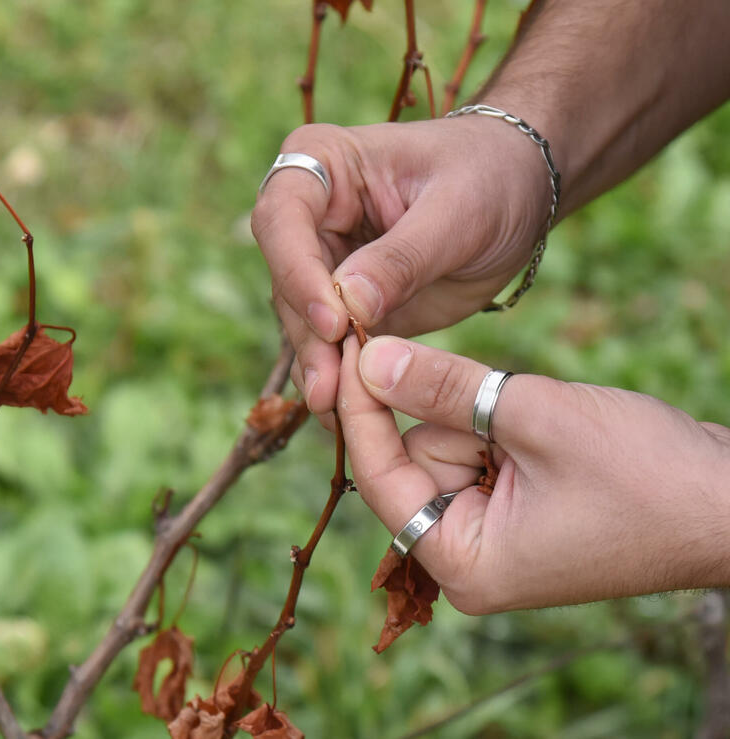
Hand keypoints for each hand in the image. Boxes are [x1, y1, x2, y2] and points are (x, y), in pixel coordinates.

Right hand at [251, 118, 549, 416]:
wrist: (518, 192)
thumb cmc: (490, 177)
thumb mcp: (458, 210)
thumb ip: (403, 256)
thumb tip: (348, 303)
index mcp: (323, 165)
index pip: (282, 217)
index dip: (298, 271)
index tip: (334, 321)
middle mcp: (309, 215)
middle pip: (285, 278)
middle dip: (308, 334)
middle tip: (330, 387)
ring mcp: (322, 262)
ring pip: (300, 320)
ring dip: (318, 364)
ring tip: (337, 410)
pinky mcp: (343, 305)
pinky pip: (328, 344)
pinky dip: (337, 376)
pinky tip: (347, 410)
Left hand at [336, 334, 729, 613]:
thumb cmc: (649, 475)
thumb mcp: (533, 416)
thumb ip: (444, 387)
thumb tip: (370, 358)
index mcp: (464, 563)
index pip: (379, 477)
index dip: (359, 406)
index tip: (344, 343)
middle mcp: (466, 560)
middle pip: (412, 459)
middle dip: (449, 414)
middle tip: (510, 404)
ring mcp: (489, 538)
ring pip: (444, 446)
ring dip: (483, 416)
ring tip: (546, 427)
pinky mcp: (510, 513)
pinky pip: (476, 451)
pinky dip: (498, 425)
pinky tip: (546, 431)